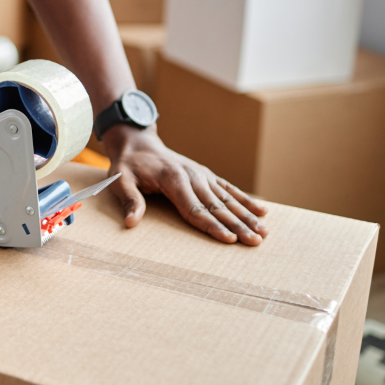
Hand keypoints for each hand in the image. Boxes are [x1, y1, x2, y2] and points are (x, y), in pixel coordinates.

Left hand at [101, 124, 268, 244]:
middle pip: (217, 206)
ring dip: (247, 216)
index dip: (212, 225)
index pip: (195, 209)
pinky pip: (229, 189)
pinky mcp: (206, 175)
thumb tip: (131, 223)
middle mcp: (193, 176)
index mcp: (173, 179)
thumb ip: (129, 200)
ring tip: (264, 232)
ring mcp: (202, 175)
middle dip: (237, 225)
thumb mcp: (120, 180)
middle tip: (255, 241)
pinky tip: (262, 211)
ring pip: (227, 199)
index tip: (229, 239)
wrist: (137, 143)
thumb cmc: (128, 165)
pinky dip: (246, 200)